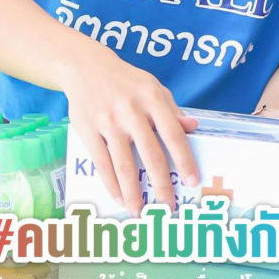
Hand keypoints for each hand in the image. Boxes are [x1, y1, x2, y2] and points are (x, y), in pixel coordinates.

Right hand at [63, 39, 199, 215]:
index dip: (184, 160)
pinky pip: (101, 162)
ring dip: (133, 192)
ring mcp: (108, 121)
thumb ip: (172, 110)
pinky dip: (111, 183)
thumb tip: (193, 127)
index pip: (173, 134)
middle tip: (168, 208)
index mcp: (152, 99)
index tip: (191, 182)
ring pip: (123, 164)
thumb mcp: (153, 87)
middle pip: (150, 155)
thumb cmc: (125, 81)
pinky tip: (119, 197)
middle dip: (161, 185)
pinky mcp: (87, 129)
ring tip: (140, 212)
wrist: (85, 66)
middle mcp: (131, 111)